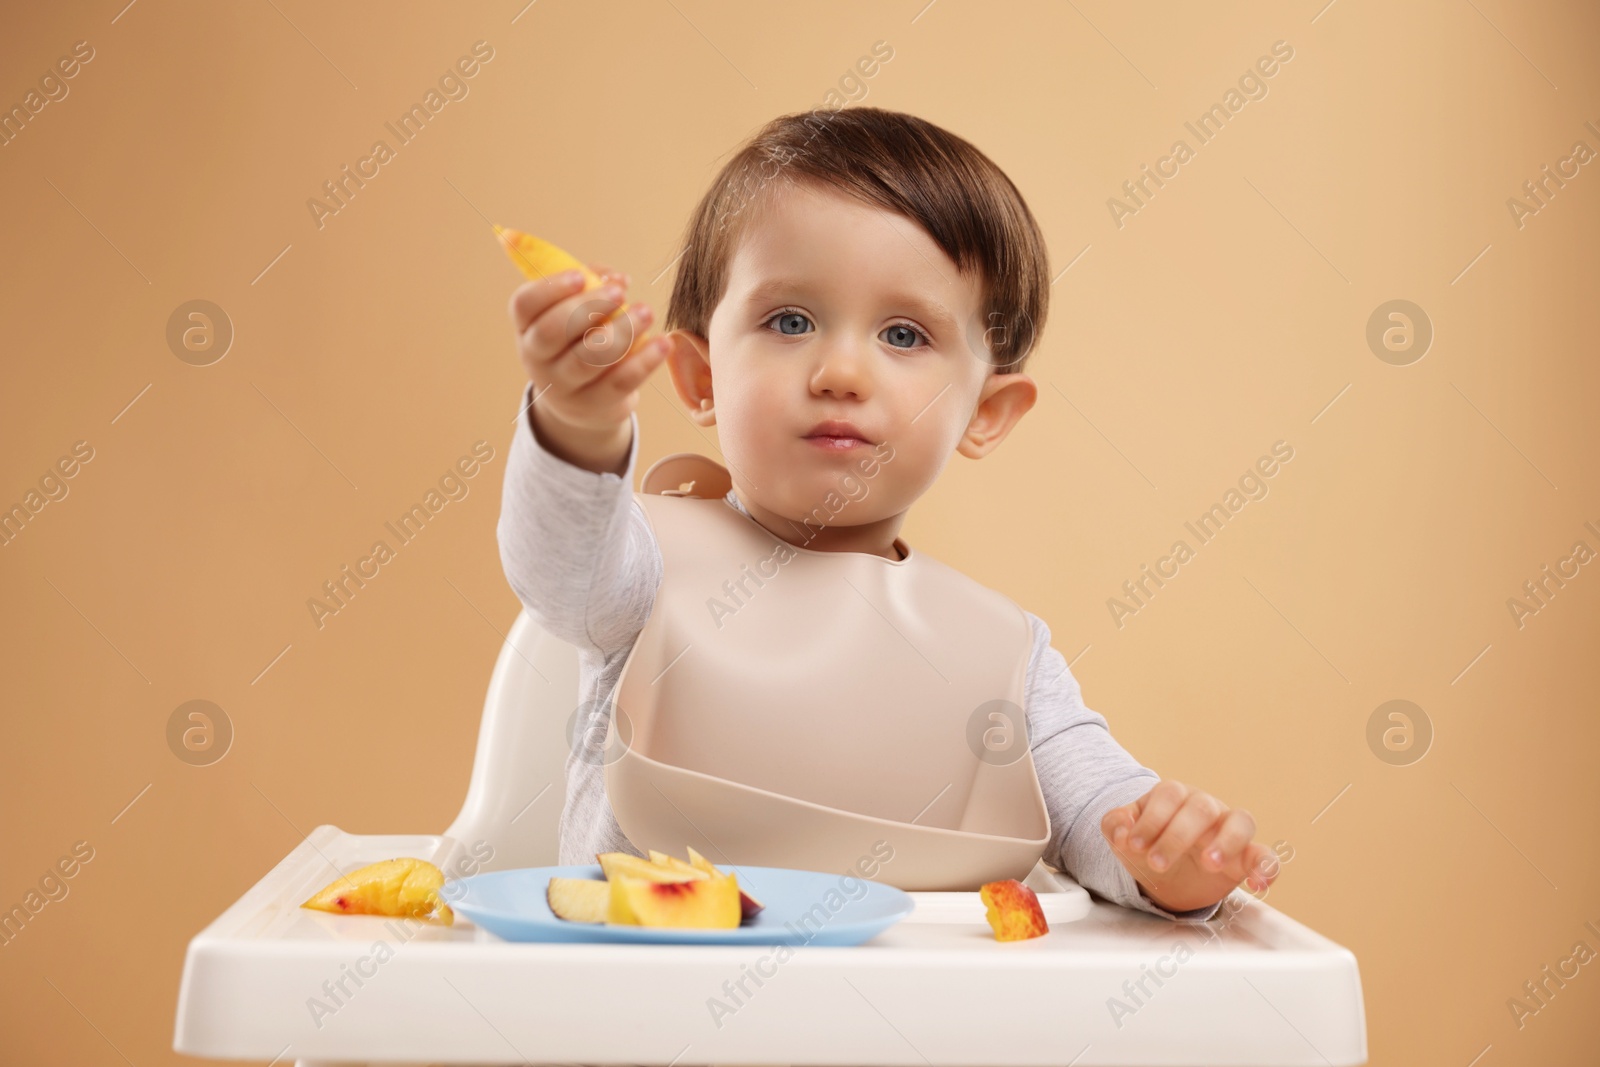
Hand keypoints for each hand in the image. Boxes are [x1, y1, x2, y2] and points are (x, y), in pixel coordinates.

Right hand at [508, 262, 671, 473]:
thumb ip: (593, 285)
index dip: (550, 288)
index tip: (580, 275)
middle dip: (587, 307)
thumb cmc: (579, 340)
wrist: (582, 401)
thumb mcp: (576, 312)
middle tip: (619, 293)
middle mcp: (537, 359)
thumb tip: (617, 279)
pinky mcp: (593, 405)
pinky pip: (619, 382)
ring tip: (646, 312)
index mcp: (527, 327)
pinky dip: (643, 361)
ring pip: (587, 359)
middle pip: (552, 331)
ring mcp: (562, 386)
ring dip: (620, 332)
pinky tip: (662, 343)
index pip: (524, 305)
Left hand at [1100, 780, 1278, 913]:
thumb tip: (1120, 830)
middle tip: (1157, 863)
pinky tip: (1258, 883)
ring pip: (1241, 821)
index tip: (1134, 846)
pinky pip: (1265, 855)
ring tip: (1209, 864)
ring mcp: (1229, 829)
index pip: (1168, 795)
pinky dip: (1267, 867)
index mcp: (1173, 797)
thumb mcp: (1125, 837)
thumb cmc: (1149, 845)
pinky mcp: (1246, 856)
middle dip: (1176, 836)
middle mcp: (1205, 807)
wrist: (1167, 874)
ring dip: (1226, 842)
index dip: (1151, 819)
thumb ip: (1116, 826)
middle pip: (1200, 808)